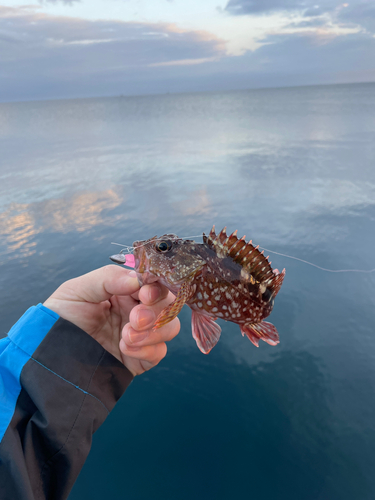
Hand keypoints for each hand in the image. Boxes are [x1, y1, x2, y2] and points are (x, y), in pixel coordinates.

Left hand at [43, 265, 179, 375]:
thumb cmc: (61, 316)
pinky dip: (147, 350)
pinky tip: (125, 348)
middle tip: (134, 318)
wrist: (50, 354)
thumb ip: (107, 278)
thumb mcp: (78, 289)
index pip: (154, 283)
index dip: (156, 287)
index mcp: (125, 290)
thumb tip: (137, 279)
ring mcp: (141, 334)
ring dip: (153, 331)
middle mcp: (137, 310)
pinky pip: (160, 352)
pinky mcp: (141, 357)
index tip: (145, 294)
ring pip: (170, 327)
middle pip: (168, 304)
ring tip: (125, 336)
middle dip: (155, 311)